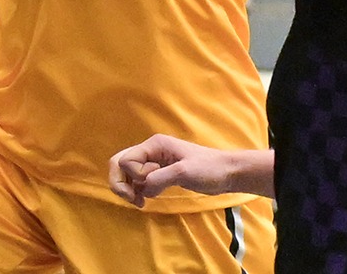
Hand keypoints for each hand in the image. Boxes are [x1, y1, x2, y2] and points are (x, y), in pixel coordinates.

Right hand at [108, 134, 242, 206]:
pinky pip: (136, 181)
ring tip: (140, 202)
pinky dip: (136, 191)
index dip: (134, 175)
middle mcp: (150, 151)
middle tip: (134, 199)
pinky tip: (145, 200)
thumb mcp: (184, 172)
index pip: (126, 160)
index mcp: (154, 145)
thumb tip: (142, 188)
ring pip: (126, 173)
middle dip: (120, 183)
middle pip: (119, 164)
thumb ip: (160, 178)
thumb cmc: (209, 169)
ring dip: (127, 188)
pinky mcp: (158, 174)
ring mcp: (153, 162)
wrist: (227, 173)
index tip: (154, 182)